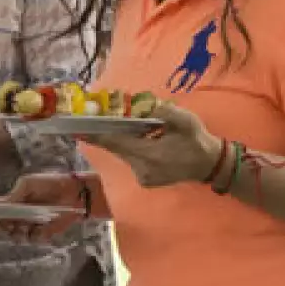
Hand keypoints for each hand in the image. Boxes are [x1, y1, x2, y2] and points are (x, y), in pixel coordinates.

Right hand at [0, 173, 87, 241]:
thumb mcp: (28, 184)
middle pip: (5, 226)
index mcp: (16, 201)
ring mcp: (32, 224)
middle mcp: (21, 214)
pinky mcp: (44, 232)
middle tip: (12, 225)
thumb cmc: (50, 183)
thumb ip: (14, 195)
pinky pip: (34, 239)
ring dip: (19, 233)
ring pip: (18, 236)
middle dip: (6, 227)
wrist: (74, 192)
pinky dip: (36, 235)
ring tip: (26, 227)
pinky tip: (41, 228)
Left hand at [82, 102, 218, 188]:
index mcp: (150, 155)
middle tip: (89, 119)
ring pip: (124, 153)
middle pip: (116, 148)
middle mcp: (142, 169)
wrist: (209, 165)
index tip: (75, 128)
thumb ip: (163, 111)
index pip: (116, 143)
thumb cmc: (197, 140)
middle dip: (105, 132)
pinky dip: (130, 147)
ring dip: (121, 139)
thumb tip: (141, 106)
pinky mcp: (145, 179)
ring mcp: (143, 176)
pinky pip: (131, 159)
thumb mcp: (185, 120)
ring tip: (117, 123)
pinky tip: (138, 138)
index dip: (95, 134)